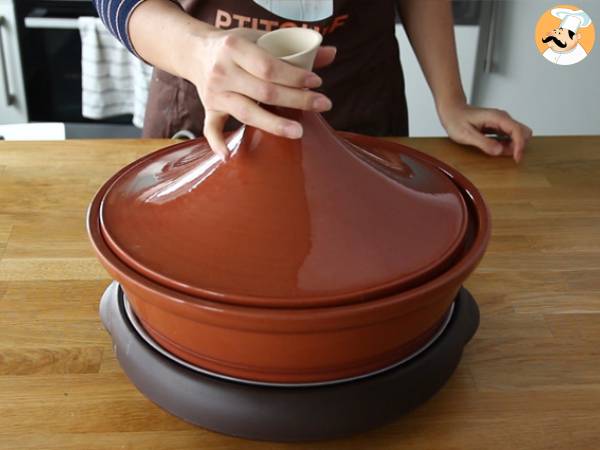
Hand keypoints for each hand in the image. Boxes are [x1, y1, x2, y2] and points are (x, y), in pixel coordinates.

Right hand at [186, 28, 335, 159]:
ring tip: (299, 132)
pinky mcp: (209, 109)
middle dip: (297, 99)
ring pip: (246, 112)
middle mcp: (222, 71)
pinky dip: (217, 143)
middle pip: (264, 91)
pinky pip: (211, 128)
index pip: (268, 65)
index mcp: (234, 47)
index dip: (294, 75)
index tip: (317, 82)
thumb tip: (331, 53)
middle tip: (324, 105)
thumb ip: (294, 48)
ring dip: (273, 124)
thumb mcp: (260, 38)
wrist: (196, 51)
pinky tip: (228, 156)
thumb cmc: (236, 46)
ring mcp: (215, 93)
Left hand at [438, 102, 531, 162]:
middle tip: (506, 155)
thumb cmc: (456, 120)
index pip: (517, 130)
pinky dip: (507, 144)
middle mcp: (502, 118)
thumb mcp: (466, 135)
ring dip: (512, 146)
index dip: (519, 145)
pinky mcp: (498, 126)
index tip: (516, 158)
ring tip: (496, 151)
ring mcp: (501, 122)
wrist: (451, 111)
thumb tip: (499, 150)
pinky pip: (509, 136)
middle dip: (518, 145)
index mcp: (496, 117)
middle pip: (523, 131)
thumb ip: (483, 142)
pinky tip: (495, 148)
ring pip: (517, 134)